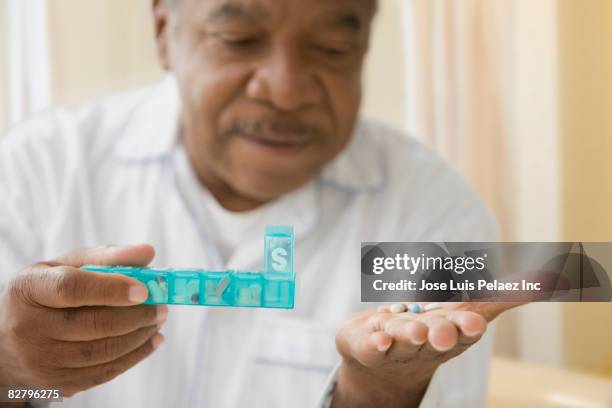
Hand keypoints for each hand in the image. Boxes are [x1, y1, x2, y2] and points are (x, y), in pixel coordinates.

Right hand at [0, 245, 166, 396]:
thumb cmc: (45, 295)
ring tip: (157, 320)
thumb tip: (148, 252)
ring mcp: (41, 362)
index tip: (144, 289)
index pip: (71, 289)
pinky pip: (104, 372)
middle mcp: (28, 328)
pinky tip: (152, 340)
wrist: (7, 344)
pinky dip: (135, 356)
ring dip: (140, 335)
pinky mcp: (57, 384)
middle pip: (93, 324)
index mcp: (29, 290)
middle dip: (137, 315)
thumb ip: (105, 256)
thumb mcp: (64, 267)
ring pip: (103, 351)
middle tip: (161, 306)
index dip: (111, 289)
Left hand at [333, 302, 523, 407]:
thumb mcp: (466, 310)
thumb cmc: (430, 328)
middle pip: (434, 340)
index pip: (461, 331)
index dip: (466, 327)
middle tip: (444, 333)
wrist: (381, 358)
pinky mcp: (365, 344)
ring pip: (402, 342)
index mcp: (450, 334)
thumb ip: (501, 295)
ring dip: (408, 337)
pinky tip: (376, 337)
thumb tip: (550, 277)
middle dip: (441, 336)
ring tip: (413, 331)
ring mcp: (393, 347)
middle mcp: (424, 344)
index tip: (474, 323)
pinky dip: (373, 343)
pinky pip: (369, 346)